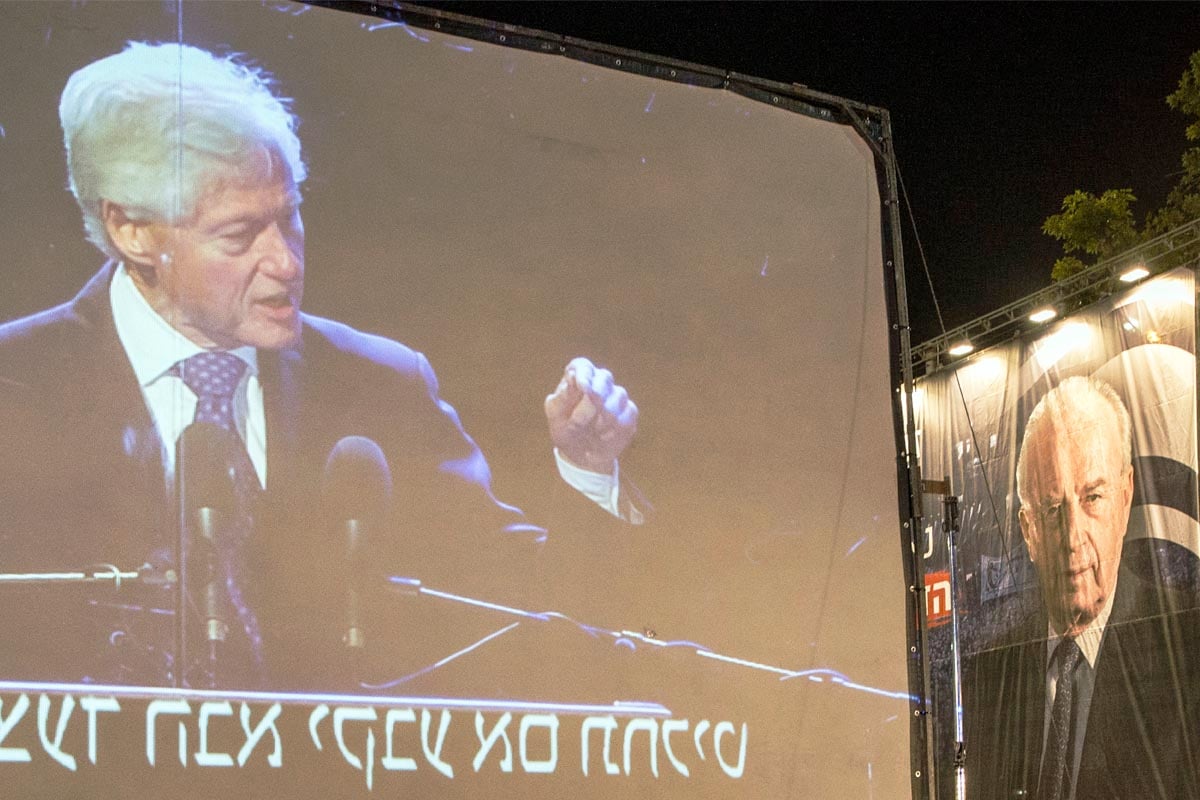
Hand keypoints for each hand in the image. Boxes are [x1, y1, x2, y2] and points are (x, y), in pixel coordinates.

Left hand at [544, 357, 637, 472]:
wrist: (582, 456)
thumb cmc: (566, 431)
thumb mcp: (556, 418)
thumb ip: (561, 398)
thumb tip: (571, 380)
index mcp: (578, 378)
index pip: (582, 365)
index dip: (584, 373)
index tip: (583, 386)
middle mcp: (600, 382)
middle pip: (604, 378)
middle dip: (592, 402)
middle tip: (577, 422)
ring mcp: (617, 396)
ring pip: (618, 397)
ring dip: (601, 420)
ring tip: (590, 432)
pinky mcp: (630, 411)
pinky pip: (627, 415)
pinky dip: (614, 429)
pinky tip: (603, 437)